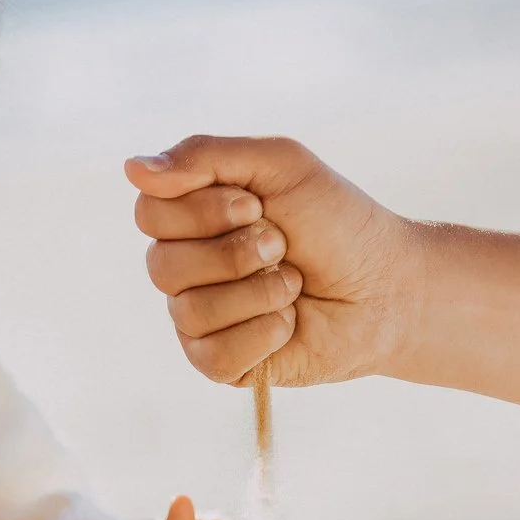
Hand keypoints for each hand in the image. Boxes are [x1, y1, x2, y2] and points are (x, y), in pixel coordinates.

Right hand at [125, 136, 413, 386]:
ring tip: (294, 284)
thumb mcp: (279, 165)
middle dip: (236, 253)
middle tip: (282, 245)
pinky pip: (212, 355)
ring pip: (189, 311)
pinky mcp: (220, 363)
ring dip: (258, 293)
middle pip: (162, 265)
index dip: (201, 210)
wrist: (388, 286)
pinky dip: (263, 334)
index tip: (256, 204)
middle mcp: (185, 268)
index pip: (149, 211)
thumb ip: (205, 156)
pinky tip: (290, 323)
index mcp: (190, 218)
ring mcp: (198, 319)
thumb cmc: (337, 222)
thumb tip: (131, 168)